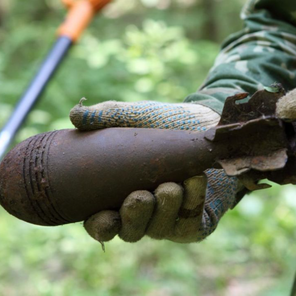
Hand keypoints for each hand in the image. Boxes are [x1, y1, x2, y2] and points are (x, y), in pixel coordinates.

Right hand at [70, 100, 242, 243]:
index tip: (105, 217)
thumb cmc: (165, 123)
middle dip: (134, 217)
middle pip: (130, 231)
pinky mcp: (195, 221)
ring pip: (158, 229)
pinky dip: (192, 202)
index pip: (102, 222)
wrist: (206, 125)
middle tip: (140, 196)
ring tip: (171, 186)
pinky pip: (189, 223)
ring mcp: (168, 218)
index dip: (101, 226)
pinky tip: (195, 180)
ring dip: (163, 208)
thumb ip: (107, 116)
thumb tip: (74, 115)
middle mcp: (142, 212)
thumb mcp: (136, 116)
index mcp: (119, 194)